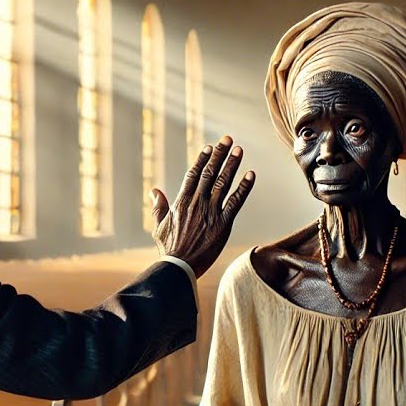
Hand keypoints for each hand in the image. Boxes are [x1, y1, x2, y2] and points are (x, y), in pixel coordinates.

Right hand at [152, 135, 255, 279]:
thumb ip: (158, 206)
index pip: (194, 174)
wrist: (180, 266)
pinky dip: (244, 187)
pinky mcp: (223, 223)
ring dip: (232, 165)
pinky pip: (236, 202)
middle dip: (219, 154)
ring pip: (224, 183)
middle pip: (210, 173)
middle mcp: (197, 203)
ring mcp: (211, 212)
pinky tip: (251, 175)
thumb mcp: (159, 226)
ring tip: (239, 150)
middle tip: (228, 139)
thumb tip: (154, 190)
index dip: (202, 159)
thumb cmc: (169, 248)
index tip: (209, 147)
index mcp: (182, 202)